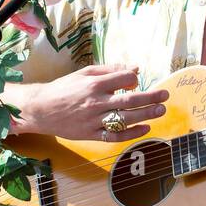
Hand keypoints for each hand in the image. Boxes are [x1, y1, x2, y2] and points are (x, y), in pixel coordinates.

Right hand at [19, 63, 169, 141]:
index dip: (134, 79)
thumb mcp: (84, 73)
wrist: (40, 109)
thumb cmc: (63, 89)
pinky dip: (132, 133)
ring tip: (161, 110)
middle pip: (130, 100)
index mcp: (94, 84)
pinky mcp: (91, 135)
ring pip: (126, 119)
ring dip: (146, 114)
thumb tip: (135, 69)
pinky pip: (115, 136)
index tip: (136, 81)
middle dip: (151, 97)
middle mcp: (96, 102)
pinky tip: (145, 128)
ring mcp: (94, 120)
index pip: (124, 80)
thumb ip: (110, 70)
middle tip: (165, 96)